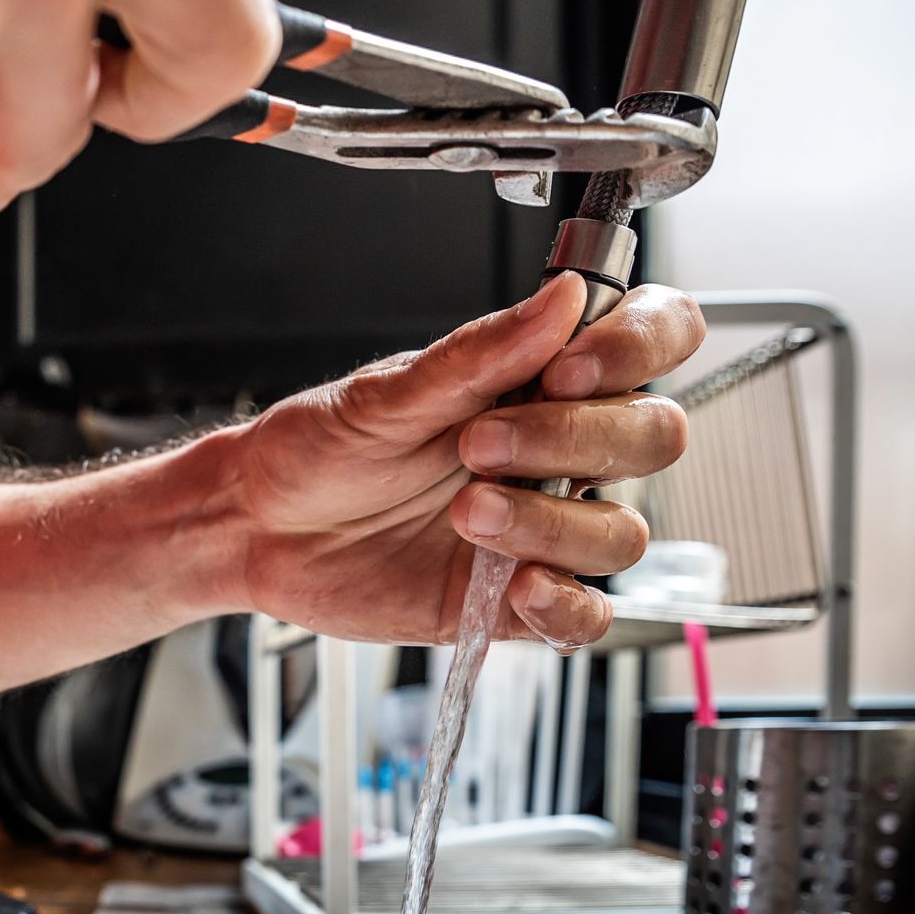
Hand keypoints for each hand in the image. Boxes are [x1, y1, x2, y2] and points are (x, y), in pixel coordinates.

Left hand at [227, 273, 704, 649]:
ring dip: (551, 523)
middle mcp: (557, 450)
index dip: (638, 347)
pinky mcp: (519, 602)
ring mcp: (544, 526)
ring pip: (623, 531)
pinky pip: (589, 615)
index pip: (652, 339)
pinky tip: (513, 585)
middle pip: (654, 436)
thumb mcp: (386, 394)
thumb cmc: (319, 447)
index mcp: (538, 377)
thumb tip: (561, 298)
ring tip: (464, 513)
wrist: (260, 527)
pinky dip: (563, 604)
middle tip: (480, 445)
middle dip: (579, 440)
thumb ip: (480, 353)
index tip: (568, 368)